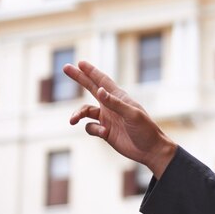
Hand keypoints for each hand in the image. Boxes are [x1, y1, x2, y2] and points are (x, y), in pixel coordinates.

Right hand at [63, 61, 176, 177]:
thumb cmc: (145, 130)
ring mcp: (107, 118)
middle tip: (65, 67)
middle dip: (79, 78)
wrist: (149, 150)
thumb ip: (114, 103)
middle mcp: (111, 105)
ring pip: (85, 111)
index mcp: (119, 98)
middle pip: (91, 88)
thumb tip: (99, 90)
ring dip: (77, 114)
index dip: (91, 71)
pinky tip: (105, 134)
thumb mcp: (131, 115)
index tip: (80, 62)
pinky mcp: (105, 131)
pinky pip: (90, 128)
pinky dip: (93, 130)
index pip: (103, 81)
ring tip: (73, 120)